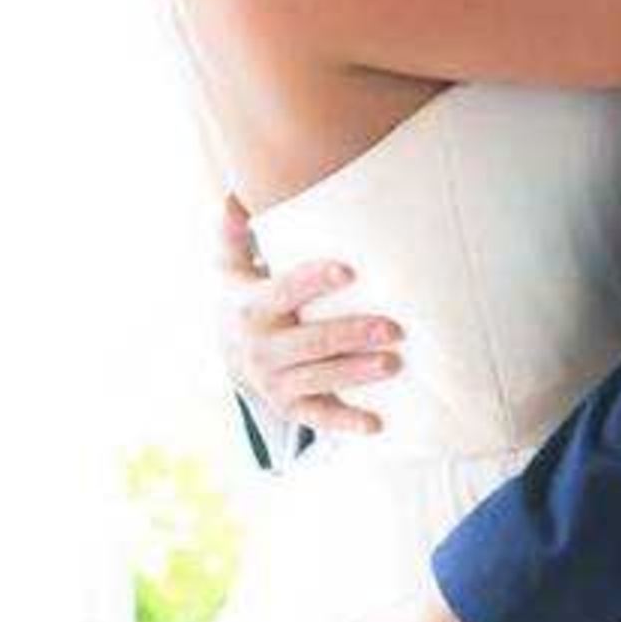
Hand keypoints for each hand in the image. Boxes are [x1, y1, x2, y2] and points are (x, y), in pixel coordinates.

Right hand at [216, 190, 401, 439]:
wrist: (226, 355)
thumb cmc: (242, 298)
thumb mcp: (228, 266)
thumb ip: (231, 233)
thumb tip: (231, 198)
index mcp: (250, 309)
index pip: (284, 291)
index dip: (314, 280)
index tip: (348, 270)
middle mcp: (261, 349)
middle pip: (312, 340)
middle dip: (352, 334)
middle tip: (393, 326)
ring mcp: (275, 382)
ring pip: (320, 378)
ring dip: (357, 373)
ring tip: (394, 364)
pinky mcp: (289, 407)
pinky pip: (318, 417)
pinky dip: (346, 423)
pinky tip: (377, 423)